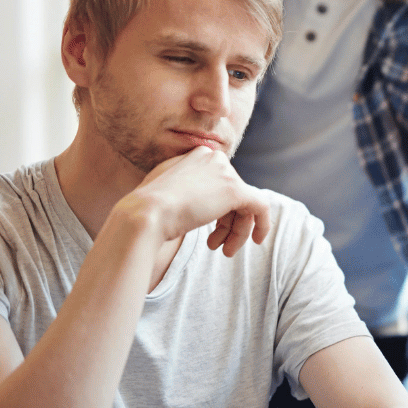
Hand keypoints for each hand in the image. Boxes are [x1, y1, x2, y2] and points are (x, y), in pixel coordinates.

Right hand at [121, 146, 270, 255]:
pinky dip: (262, 224)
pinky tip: (258, 240)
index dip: (217, 210)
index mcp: (196, 155)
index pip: (217, 184)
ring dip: (237, 231)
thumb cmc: (148, 208)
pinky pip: (261, 207)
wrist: (145, 214)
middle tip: (217, 246)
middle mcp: (213, 157)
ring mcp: (225, 172)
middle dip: (227, 223)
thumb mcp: (164, 187)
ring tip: (225, 251)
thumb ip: (184, 185)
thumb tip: (196, 196)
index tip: (211, 228)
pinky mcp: (236, 190)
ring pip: (244, 204)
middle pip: (232, 195)